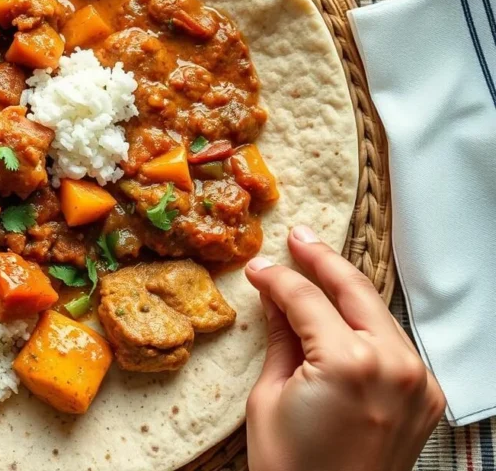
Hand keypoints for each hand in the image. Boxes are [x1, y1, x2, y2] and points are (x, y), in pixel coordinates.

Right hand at [244, 226, 444, 470]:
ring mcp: (417, 381)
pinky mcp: (426, 396)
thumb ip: (280, 338)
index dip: (278, 278)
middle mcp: (393, 365)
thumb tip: (276, 297)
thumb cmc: (292, 470)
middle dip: (323, 260)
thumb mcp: (269, 398)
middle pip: (355, 290)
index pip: (307, 298)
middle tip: (298, 238)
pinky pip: (394, 344)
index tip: (258, 270)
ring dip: (348, 291)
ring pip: (378, 314)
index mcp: (348, 363)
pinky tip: (343, 316)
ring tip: (318, 269)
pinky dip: (368, 326)